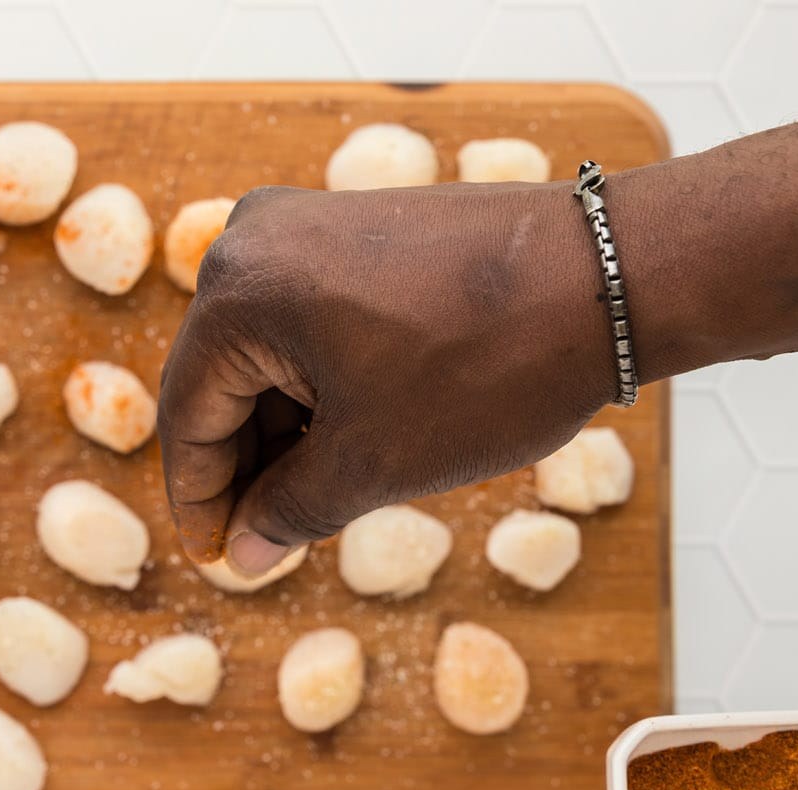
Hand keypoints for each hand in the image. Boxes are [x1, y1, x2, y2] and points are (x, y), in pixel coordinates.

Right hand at [157, 181, 617, 574]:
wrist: (610, 275)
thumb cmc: (489, 366)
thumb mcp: (373, 461)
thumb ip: (289, 511)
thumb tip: (243, 552)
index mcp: (238, 290)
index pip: (187, 415)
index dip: (199, 500)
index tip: (216, 558)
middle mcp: (256, 239)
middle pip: (222, 379)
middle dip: (246, 466)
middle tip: (269, 540)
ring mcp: (308, 224)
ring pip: (268, 352)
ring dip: (284, 429)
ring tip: (317, 498)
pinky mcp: (356, 228)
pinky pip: (308, 320)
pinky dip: (317, 384)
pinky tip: (347, 438)